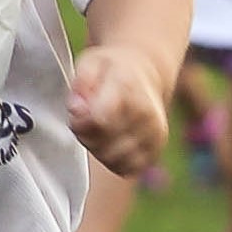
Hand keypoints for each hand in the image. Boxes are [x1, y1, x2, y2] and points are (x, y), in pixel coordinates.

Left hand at [68, 39, 174, 181]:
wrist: (145, 74)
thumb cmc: (111, 70)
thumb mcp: (91, 62)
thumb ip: (81, 83)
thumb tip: (76, 110)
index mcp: (129, 87)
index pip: (99, 119)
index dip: (80, 121)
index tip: (77, 110)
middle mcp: (147, 114)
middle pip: (103, 143)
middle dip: (86, 135)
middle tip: (84, 119)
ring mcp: (155, 135)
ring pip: (113, 159)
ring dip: (97, 149)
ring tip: (98, 130)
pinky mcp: (155, 152)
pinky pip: (127, 169)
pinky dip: (112, 161)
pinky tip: (109, 143)